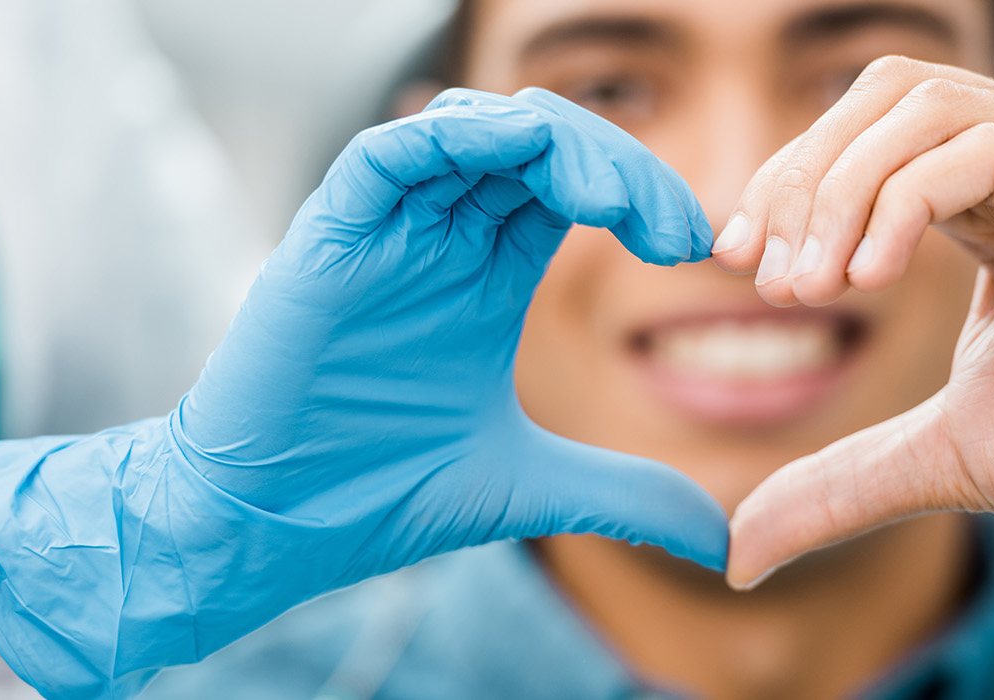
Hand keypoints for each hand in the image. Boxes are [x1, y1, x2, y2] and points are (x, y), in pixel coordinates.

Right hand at [0, 88, 724, 699]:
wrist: (269, 527)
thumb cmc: (374, 493)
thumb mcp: (529, 487)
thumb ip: (625, 495)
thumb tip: (724, 542)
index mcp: (487, 272)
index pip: (574, 185)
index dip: (640, 193)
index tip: (695, 249)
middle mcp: (441, 235)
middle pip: (540, 142)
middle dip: (619, 164)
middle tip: (675, 228)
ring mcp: (386, 229)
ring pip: (473, 127)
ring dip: (554, 141)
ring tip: (611, 201)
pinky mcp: (329, 235)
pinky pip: (388, 152)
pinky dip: (452, 139)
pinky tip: (517, 163)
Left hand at [716, 57, 993, 695]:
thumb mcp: (955, 457)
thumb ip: (847, 480)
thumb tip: (738, 547)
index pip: (869, 135)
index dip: (789, 183)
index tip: (735, 263)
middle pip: (885, 95)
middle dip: (801, 173)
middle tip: (763, 269)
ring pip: (925, 106)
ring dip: (840, 185)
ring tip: (811, 283)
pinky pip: (986, 153)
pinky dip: (902, 199)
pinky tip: (869, 272)